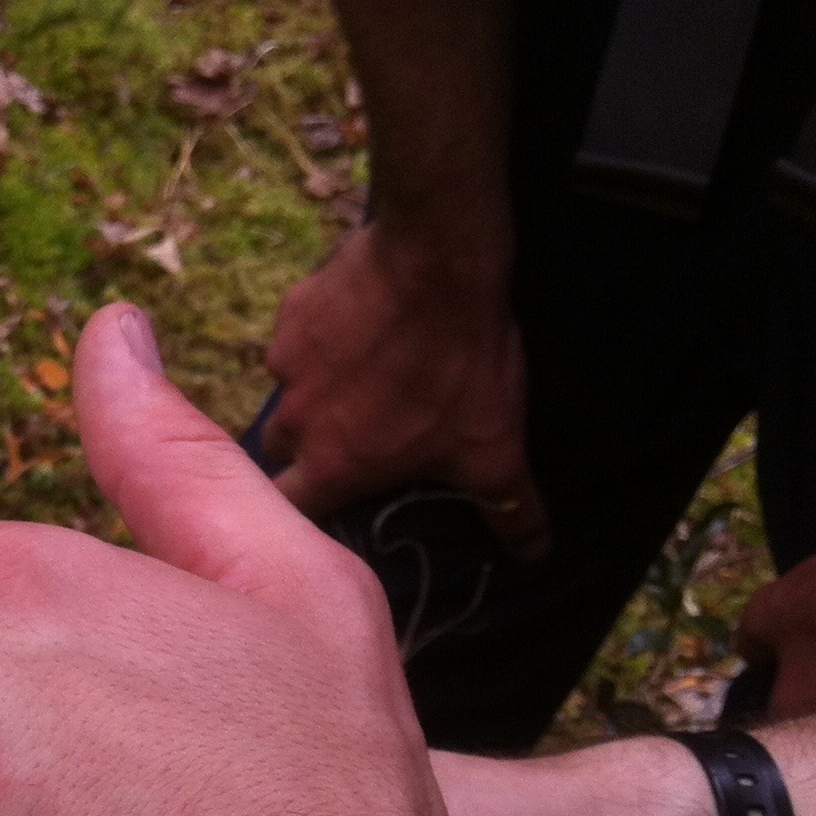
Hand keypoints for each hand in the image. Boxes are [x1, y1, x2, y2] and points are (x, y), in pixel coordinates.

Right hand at [259, 222, 549, 558]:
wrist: (438, 262)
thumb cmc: (461, 367)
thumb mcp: (495, 448)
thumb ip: (510, 507)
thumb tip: (535, 553)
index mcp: (333, 467)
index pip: (289, 511)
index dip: (305, 511)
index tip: (332, 500)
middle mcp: (295, 421)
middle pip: (279, 451)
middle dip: (306, 447)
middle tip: (353, 431)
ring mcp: (287, 362)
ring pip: (288, 391)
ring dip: (315, 390)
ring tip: (364, 369)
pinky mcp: (293, 312)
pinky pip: (297, 336)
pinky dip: (321, 337)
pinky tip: (362, 323)